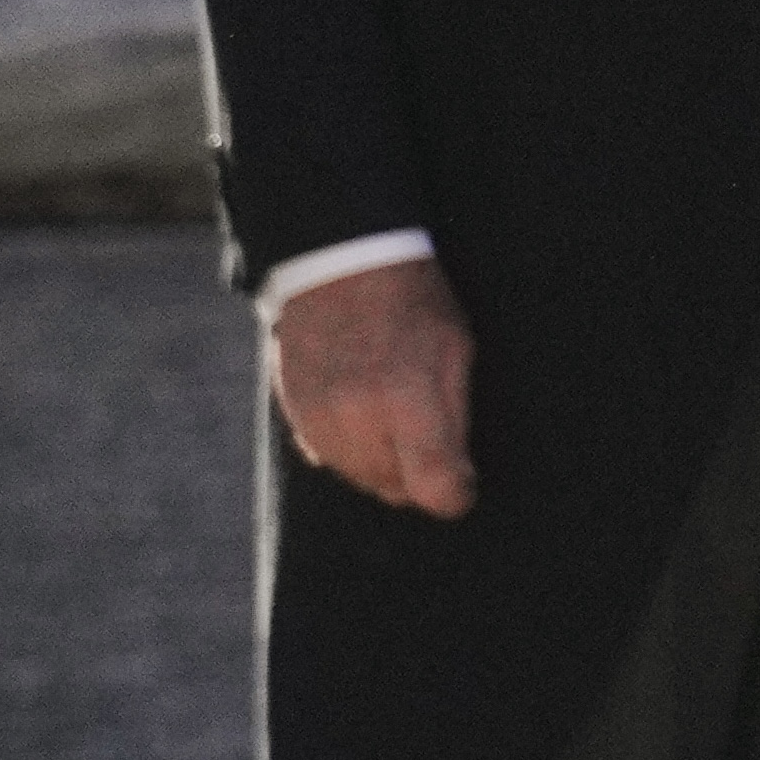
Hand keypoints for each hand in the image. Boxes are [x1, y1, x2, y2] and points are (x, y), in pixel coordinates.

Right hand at [270, 255, 477, 518]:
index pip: (433, 486)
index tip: (464, 485)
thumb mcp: (455, 347)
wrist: (339, 263)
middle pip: (396, 490)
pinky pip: (329, 461)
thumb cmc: (412, 301)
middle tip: (431, 435)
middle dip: (420, 476)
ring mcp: (320, 421)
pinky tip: (365, 413)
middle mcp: (357, 419)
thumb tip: (460, 476)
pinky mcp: (295, 417)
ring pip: (361, 480)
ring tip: (397, 417)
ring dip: (384, 465)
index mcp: (407, 398)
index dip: (455, 495)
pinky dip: (352, 450)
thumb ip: (455, 416)